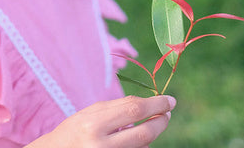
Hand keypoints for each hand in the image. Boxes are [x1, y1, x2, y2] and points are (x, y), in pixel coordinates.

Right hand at [28, 95, 175, 147]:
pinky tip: (133, 141)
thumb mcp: (91, 114)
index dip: (156, 104)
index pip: (133, 110)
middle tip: (168, 112)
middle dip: (161, 121)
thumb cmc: (75, 130)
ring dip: (149, 135)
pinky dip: (141, 147)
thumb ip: (117, 110)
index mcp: (94, 123)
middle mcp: (102, 145)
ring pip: (143, 147)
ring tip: (144, 126)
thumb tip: (149, 106)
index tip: (169, 100)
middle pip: (144, 133)